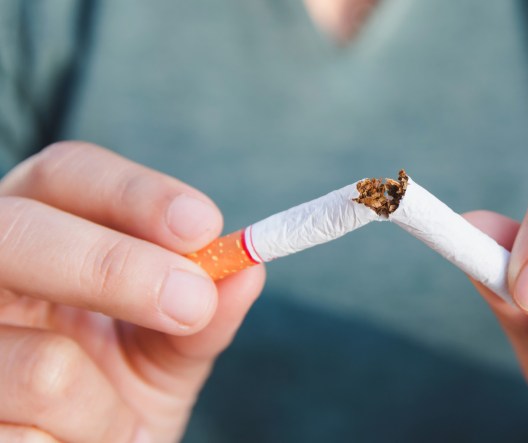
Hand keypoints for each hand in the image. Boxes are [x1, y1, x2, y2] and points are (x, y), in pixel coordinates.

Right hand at [0, 142, 265, 441]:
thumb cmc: (118, 394)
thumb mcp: (170, 346)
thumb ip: (207, 308)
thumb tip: (247, 270)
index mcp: (41, 236)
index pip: (66, 176)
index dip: (133, 192)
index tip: (203, 225)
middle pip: (21, 232)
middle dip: (115, 267)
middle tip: (193, 302)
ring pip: (44, 365)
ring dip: (106, 408)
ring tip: (110, 423)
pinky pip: (27, 435)